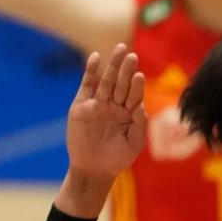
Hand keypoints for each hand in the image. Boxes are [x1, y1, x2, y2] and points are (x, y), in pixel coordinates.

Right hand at [65, 44, 146, 183]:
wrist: (94, 170)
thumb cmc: (118, 158)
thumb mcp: (134, 143)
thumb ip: (140, 124)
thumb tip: (140, 105)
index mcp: (129, 113)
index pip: (134, 95)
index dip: (136, 86)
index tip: (139, 76)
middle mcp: (114, 106)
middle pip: (121, 84)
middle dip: (126, 69)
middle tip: (132, 55)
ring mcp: (98, 104)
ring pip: (106, 82)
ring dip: (112, 66)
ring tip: (120, 50)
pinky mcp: (81, 105)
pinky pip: (86, 86)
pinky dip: (90, 72)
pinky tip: (96, 58)